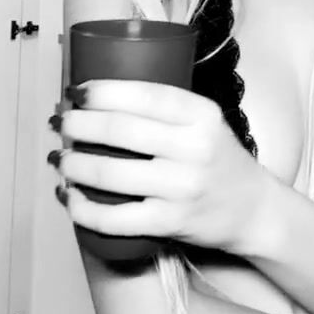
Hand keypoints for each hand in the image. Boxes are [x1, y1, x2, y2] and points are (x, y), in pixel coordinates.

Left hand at [52, 79, 272, 256]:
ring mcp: (182, 188)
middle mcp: (194, 148)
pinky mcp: (171, 222)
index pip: (144, 94)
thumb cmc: (219, 159)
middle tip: (60, 123)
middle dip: (78, 124)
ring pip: (111, 174)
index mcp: (202, 114)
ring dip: (73, 164)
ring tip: (59, 158)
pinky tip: (68, 197)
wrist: (253, 210)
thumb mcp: (206, 121)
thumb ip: (167, 108)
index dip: (101, 91)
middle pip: (119, 130)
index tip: (75, 91)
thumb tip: (101, 96)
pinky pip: (115, 219)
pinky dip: (82, 209)